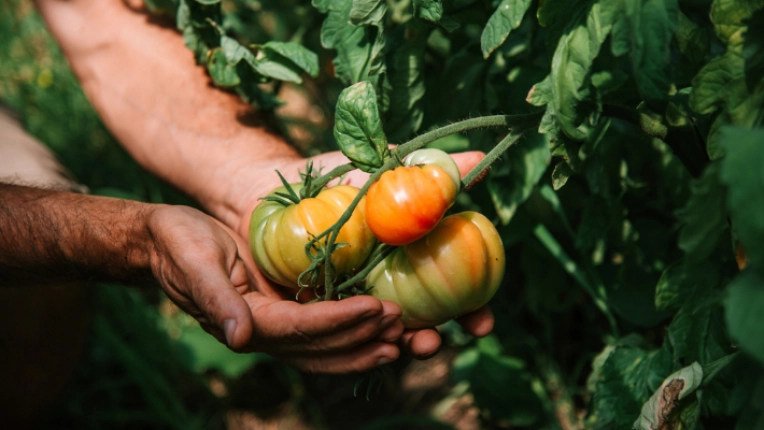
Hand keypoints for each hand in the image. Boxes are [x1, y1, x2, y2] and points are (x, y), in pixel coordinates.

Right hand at [147, 205, 403, 372]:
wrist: (166, 241)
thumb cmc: (179, 242)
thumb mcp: (194, 261)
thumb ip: (215, 299)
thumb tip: (239, 339)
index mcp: (244, 320)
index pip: (300, 328)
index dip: (339, 321)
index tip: (375, 307)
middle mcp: (262, 332)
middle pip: (319, 347)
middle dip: (361, 337)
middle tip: (401, 324)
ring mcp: (273, 327)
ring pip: (324, 349)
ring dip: (363, 346)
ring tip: (402, 338)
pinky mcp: (282, 313)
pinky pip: (321, 332)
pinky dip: (351, 335)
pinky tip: (378, 330)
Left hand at [231, 150, 495, 358]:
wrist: (273, 186)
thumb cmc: (334, 176)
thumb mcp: (385, 168)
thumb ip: (429, 170)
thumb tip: (481, 159)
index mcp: (407, 262)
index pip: (449, 297)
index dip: (471, 313)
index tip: (483, 323)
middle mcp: (382, 289)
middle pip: (414, 326)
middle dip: (429, 341)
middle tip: (433, 342)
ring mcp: (347, 303)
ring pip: (374, 336)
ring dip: (389, 346)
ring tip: (396, 343)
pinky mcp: (311, 311)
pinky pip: (331, 332)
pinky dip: (345, 338)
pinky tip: (353, 338)